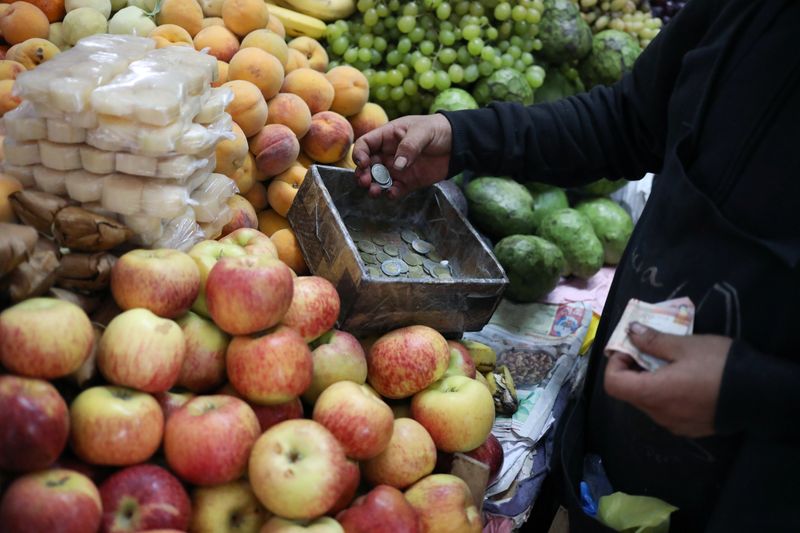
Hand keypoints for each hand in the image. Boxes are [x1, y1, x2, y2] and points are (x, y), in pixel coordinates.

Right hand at [352, 114, 452, 198]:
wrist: (457, 143)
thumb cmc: (437, 130)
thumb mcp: (422, 132)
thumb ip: (409, 147)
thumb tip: (397, 166)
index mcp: (387, 137)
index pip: (365, 144)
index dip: (359, 154)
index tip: (363, 163)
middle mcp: (388, 154)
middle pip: (368, 166)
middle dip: (363, 174)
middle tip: (365, 181)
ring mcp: (398, 169)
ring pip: (378, 180)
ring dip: (373, 187)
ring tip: (374, 192)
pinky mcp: (408, 181)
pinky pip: (395, 189)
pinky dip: (391, 193)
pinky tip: (391, 193)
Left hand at [603, 322, 731, 437]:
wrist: (762, 394)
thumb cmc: (719, 366)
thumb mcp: (685, 345)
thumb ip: (653, 340)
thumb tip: (631, 332)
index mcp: (653, 394)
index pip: (613, 384)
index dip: (615, 364)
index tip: (630, 348)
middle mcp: (659, 414)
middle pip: (629, 393)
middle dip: (633, 370)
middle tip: (649, 350)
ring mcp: (674, 425)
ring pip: (648, 402)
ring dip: (650, 382)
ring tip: (670, 363)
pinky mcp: (690, 428)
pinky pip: (666, 411)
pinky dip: (665, 394)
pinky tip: (685, 380)